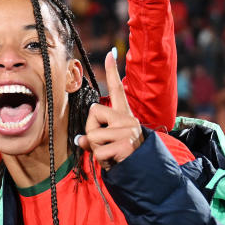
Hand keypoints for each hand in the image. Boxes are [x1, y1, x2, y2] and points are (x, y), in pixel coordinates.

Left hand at [77, 51, 143, 169]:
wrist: (144, 171)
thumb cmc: (122, 156)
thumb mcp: (107, 143)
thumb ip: (93, 138)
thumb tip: (79, 140)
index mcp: (124, 115)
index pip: (118, 90)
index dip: (113, 71)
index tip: (111, 53)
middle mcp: (128, 119)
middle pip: (92, 114)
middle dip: (92, 132)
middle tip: (106, 145)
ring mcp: (128, 131)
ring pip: (93, 135)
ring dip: (96, 149)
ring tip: (111, 154)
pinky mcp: (125, 144)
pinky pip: (99, 151)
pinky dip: (102, 160)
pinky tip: (115, 161)